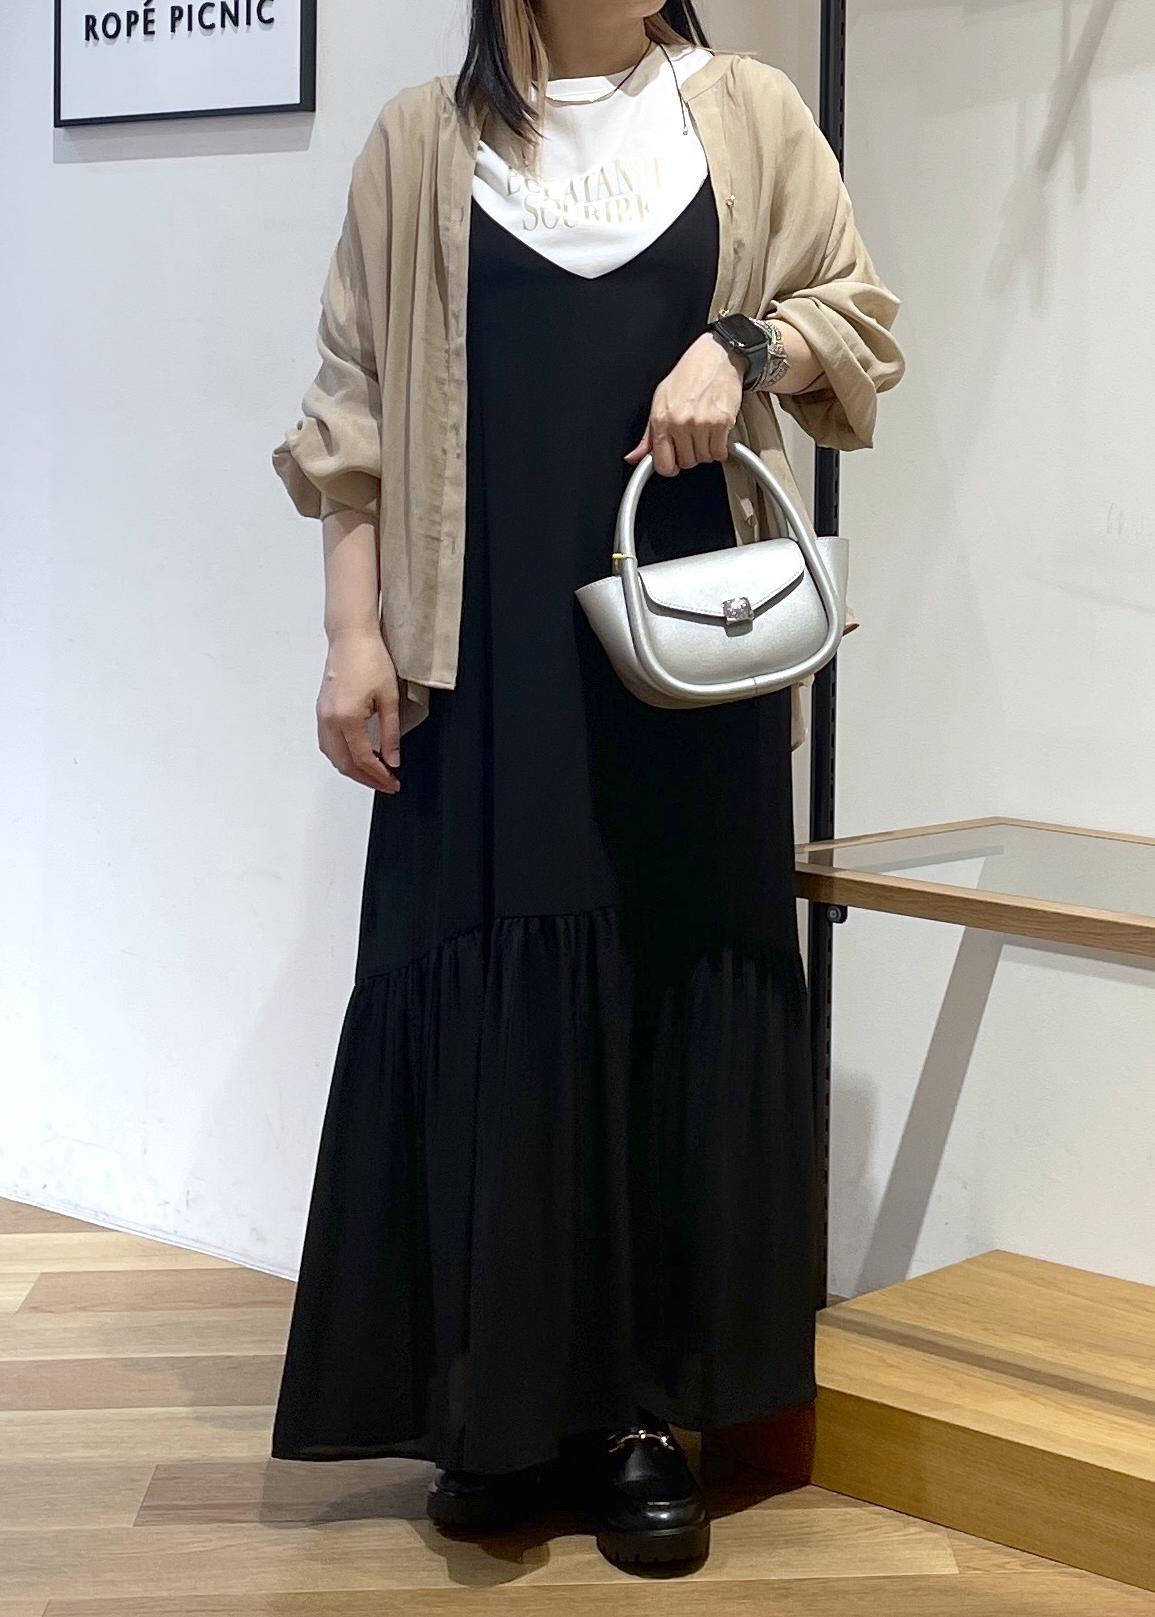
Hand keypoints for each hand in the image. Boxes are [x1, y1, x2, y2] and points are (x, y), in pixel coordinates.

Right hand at [316, 628, 401, 791]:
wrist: (351, 638)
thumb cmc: (370, 659)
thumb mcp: (389, 698)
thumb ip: (391, 733)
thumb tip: (393, 760)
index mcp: (347, 718)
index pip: (363, 759)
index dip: (379, 776)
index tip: (393, 783)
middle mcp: (329, 720)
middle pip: (345, 764)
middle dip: (366, 779)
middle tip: (386, 784)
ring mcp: (322, 716)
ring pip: (333, 756)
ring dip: (352, 770)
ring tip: (374, 775)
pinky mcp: (321, 711)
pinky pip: (328, 744)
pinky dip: (342, 757)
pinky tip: (357, 758)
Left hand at [624, 331, 744, 475]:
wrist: (716, 356)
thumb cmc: (688, 375)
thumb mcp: (660, 401)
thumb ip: (648, 435)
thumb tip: (634, 457)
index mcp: (661, 418)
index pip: (663, 464)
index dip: (670, 466)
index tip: (674, 462)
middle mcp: (680, 422)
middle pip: (687, 462)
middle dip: (690, 454)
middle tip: (692, 437)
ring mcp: (702, 423)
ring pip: (704, 458)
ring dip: (706, 450)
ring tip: (705, 430)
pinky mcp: (722, 422)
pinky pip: (719, 452)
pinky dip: (720, 447)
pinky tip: (716, 432)